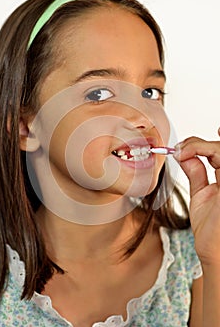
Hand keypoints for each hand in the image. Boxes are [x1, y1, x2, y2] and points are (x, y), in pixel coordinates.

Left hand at [174, 129, 219, 265]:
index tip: (190, 140)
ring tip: (182, 151)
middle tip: (180, 148)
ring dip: (201, 145)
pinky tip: (188, 153)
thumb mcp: (202, 195)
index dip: (211, 141)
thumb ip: (196, 172)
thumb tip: (184, 153)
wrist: (213, 252)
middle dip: (200, 143)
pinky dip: (204, 149)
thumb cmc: (211, 229)